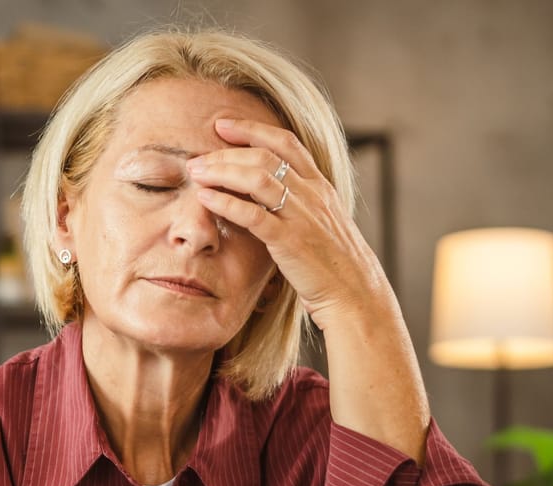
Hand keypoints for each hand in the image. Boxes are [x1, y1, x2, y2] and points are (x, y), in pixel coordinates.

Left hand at [187, 115, 394, 330]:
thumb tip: (271, 194)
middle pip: (264, 157)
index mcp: (321, 186)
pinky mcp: (290, 242)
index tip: (223, 125)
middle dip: (227, 152)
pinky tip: (206, 199)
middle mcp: (312, 195)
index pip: (285, 142)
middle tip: (199, 157)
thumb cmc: (335, 265)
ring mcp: (302, 216)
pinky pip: (253, 215)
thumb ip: (301, 204)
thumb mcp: (323, 223)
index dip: (252, 129)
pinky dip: (226, 203)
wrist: (356, 295)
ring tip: (196, 173)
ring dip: (221, 171)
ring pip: (257, 179)